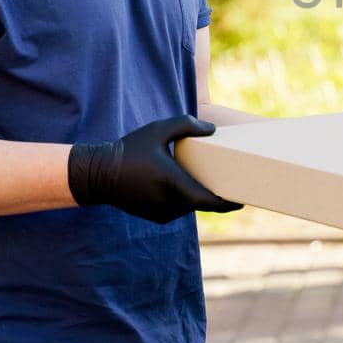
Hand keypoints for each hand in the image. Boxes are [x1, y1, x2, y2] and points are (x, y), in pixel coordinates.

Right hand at [68, 115, 240, 224]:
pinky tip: (189, 186)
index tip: (243, 199)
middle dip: (217, 195)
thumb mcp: (157, 131)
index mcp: (174, 184)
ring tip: (212, 181)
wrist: (98, 175)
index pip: (208, 201)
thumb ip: (186, 125)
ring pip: (191, 206)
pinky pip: (179, 209)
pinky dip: (186, 199)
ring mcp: (163, 213)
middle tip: (233, 183)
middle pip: (202, 202)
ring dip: (199, 196)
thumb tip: (212, 130)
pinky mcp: (157, 217)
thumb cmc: (129, 149)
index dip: (228, 203)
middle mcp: (170, 203)